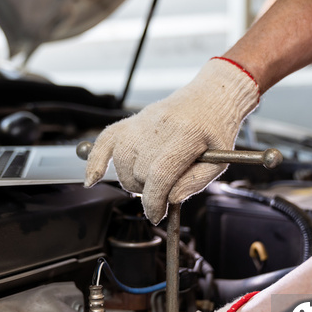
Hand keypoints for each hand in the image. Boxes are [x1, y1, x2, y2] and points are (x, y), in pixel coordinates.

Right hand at [84, 58, 259, 223]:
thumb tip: (169, 201)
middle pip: (139, 171)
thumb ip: (195, 183)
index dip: (154, 202)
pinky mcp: (132, 120)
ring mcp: (142, 121)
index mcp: (187, 134)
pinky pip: (105, 141)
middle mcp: (160, 125)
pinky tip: (92, 179)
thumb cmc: (217, 128)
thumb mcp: (219, 160)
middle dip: (147, 192)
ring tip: (147, 181)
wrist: (210, 96)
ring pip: (122, 163)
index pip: (159, 175)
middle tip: (160, 195)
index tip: (156, 215)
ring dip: (131, 180)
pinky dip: (95, 161)